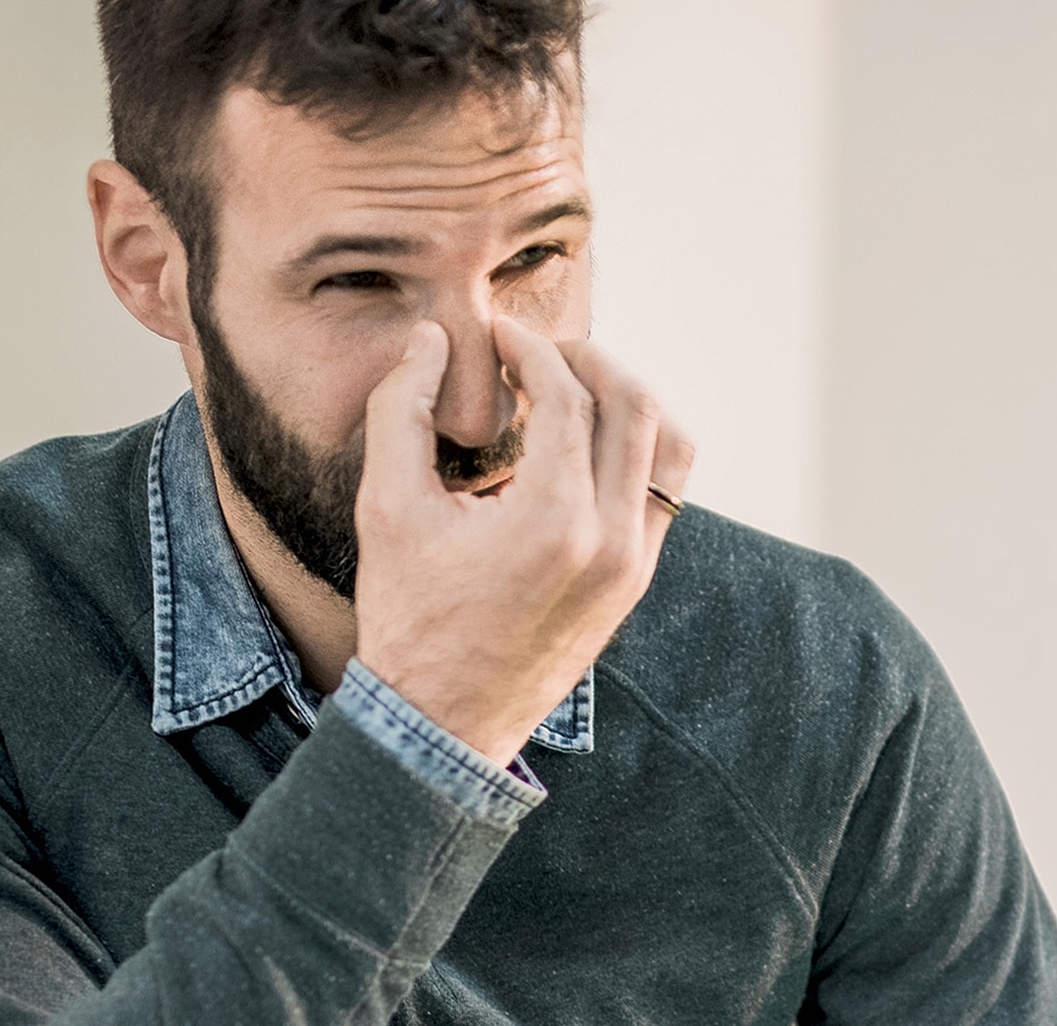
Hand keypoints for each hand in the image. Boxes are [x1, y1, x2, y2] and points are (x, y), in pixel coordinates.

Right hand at [351, 316, 694, 766]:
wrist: (442, 722)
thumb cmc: (407, 617)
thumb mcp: (387, 509)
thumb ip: (403, 410)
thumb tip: (430, 339)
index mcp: (552, 519)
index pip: (566, 395)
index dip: (530, 349)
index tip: (498, 334)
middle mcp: (611, 540)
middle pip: (634, 404)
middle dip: (586, 360)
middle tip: (536, 351)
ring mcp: (633, 564)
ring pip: (669, 445)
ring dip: (626, 399)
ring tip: (571, 387)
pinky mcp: (636, 581)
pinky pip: (666, 489)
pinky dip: (636, 447)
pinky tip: (581, 442)